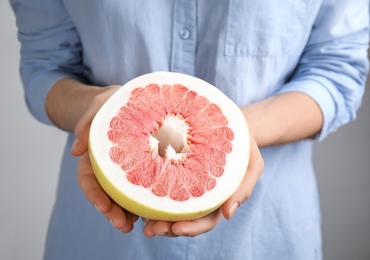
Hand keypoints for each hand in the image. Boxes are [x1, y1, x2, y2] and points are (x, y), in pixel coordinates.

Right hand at [71, 85, 138, 232]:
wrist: (126, 99)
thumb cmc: (110, 101)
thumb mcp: (97, 105)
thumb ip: (86, 123)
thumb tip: (75, 151)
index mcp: (94, 155)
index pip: (89, 180)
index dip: (94, 195)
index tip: (102, 207)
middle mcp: (109, 167)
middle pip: (108, 194)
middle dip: (113, 212)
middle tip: (124, 225)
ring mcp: (126, 169)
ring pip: (126, 195)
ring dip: (131, 212)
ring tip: (143, 225)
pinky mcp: (143, 167)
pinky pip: (143, 186)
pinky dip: (147, 199)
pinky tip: (157, 208)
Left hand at [142, 134, 263, 237]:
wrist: (229, 122)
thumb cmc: (243, 143)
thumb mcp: (252, 163)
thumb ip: (243, 188)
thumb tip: (229, 215)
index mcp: (218, 198)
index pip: (206, 220)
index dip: (192, 227)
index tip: (176, 228)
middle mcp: (199, 195)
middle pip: (183, 219)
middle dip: (167, 227)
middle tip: (151, 229)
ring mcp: (185, 184)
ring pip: (169, 207)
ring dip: (155, 216)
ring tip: (141, 218)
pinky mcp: (173, 170)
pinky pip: (160, 185)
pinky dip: (149, 194)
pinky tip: (137, 195)